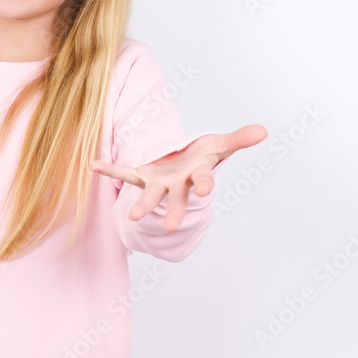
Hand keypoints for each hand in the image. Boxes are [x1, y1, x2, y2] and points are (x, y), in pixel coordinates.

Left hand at [90, 124, 267, 232]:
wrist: (182, 163)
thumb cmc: (202, 155)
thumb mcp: (220, 145)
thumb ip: (239, 139)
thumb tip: (263, 130)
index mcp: (196, 175)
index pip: (202, 181)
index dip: (203, 184)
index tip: (205, 190)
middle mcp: (176, 184)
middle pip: (175, 199)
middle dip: (172, 212)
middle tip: (169, 228)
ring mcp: (157, 182)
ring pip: (149, 196)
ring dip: (141, 207)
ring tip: (131, 218)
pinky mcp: (141, 175)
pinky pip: (123, 172)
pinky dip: (109, 169)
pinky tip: (93, 164)